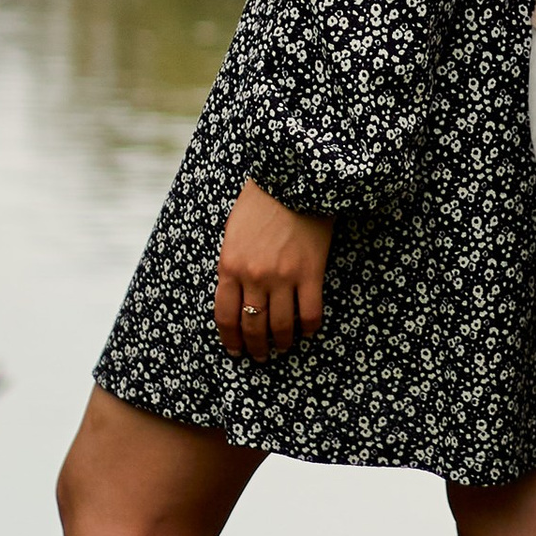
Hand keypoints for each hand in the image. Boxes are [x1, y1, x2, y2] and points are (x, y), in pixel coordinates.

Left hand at [215, 178, 331, 358]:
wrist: (294, 178)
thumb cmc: (261, 201)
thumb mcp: (233, 232)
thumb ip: (231, 264)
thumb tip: (234, 292)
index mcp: (230, 266)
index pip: (225, 316)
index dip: (230, 339)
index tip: (236, 351)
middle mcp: (254, 277)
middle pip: (252, 326)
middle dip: (255, 348)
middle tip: (260, 357)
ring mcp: (283, 277)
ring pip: (280, 326)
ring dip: (281, 343)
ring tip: (284, 348)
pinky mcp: (310, 273)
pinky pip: (310, 312)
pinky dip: (309, 328)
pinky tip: (308, 331)